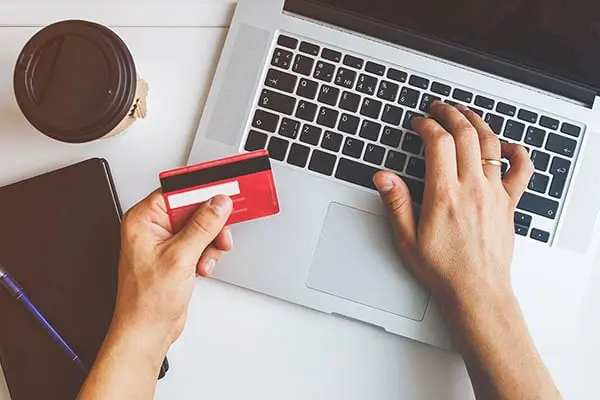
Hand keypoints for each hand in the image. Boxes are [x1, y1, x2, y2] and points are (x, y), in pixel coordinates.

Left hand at [111, 191, 232, 353]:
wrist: (148, 330)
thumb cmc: (146, 301)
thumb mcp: (180, 257)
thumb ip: (203, 226)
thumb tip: (218, 203)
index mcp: (142, 220)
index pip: (176, 192)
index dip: (201, 191)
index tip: (223, 189)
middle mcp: (152, 228)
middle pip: (191, 209)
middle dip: (210, 224)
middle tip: (221, 232)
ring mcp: (164, 242)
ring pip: (200, 227)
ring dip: (210, 242)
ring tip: (206, 258)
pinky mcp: (176, 255)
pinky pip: (199, 243)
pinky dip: (206, 253)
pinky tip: (202, 267)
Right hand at [373, 101, 532, 300]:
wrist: (476, 291)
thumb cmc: (443, 268)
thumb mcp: (407, 239)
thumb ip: (396, 203)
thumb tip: (383, 177)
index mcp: (444, 195)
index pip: (438, 143)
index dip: (426, 125)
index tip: (417, 123)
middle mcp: (472, 188)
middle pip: (465, 134)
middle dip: (450, 114)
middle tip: (438, 108)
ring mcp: (494, 193)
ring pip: (490, 144)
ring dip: (476, 122)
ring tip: (464, 113)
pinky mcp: (509, 203)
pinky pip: (521, 170)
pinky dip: (517, 152)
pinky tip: (507, 145)